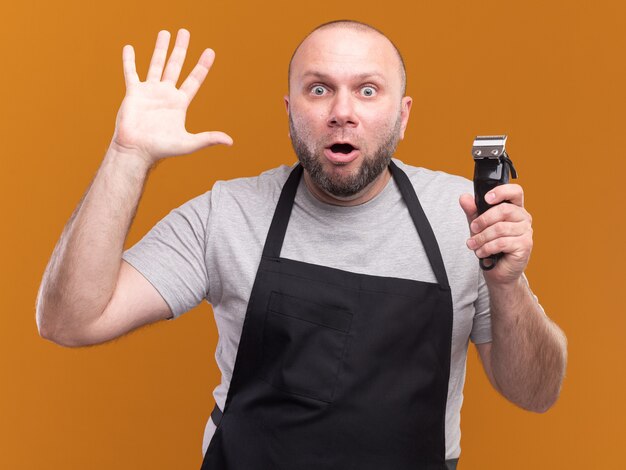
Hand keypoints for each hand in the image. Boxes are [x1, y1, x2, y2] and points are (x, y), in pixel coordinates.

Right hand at [110, 29, 232, 165]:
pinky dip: (129, 61)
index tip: (210, 52)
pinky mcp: (134, 93)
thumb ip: (208, 139)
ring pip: (156, 64)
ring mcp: (150, 92)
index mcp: (179, 103)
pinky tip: (129, 48)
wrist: (137, 150)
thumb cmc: (162, 149)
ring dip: (160, 49)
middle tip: (185, 32)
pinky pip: (131, 73)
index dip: (202, 66)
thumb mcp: (189, 143)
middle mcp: (166, 94)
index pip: (194, 80)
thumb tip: (230, 142)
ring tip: (165, 33)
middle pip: (176, 66)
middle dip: (181, 49)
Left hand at [459, 184, 532, 285]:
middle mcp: (523, 218)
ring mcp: (526, 232)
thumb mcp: (478, 226)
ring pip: (500, 228)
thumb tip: (464, 197)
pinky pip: (502, 242)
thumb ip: (472, 211)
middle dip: (483, 220)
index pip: (515, 191)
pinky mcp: (525, 245)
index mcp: (514, 208)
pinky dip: (487, 248)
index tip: (486, 198)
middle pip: (504, 210)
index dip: (501, 191)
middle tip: (473, 228)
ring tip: (473, 244)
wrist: (498, 270)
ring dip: (482, 237)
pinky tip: (481, 252)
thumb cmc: (491, 245)